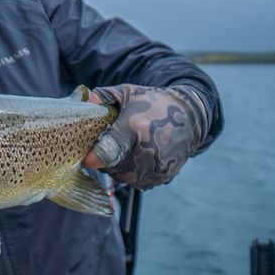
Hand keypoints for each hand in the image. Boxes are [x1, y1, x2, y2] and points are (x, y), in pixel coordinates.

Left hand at [81, 84, 209, 188]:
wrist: (189, 115)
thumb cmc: (152, 102)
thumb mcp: (127, 92)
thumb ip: (104, 96)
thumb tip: (85, 99)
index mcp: (135, 127)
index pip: (110, 150)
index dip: (95, 157)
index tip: (86, 158)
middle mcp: (149, 150)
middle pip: (114, 167)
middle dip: (104, 160)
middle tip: (106, 147)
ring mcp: (158, 165)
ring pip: (124, 177)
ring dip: (117, 168)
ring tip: (121, 151)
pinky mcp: (164, 175)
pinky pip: (138, 182)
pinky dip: (132, 174)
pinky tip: (134, 158)